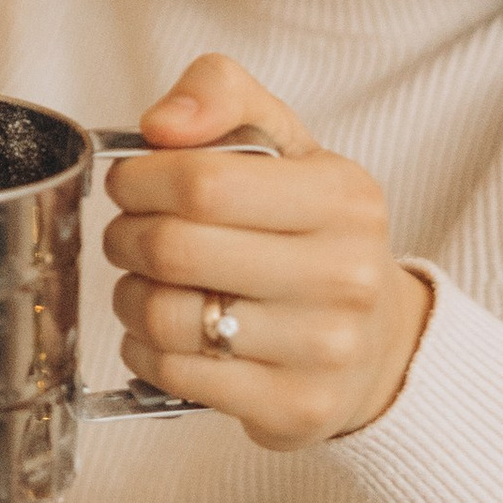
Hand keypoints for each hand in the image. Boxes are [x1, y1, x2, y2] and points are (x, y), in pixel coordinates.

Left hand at [102, 52, 432, 450]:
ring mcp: (324, 348)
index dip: (139, 180)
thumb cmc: (311, 232)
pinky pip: (173, 375)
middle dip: (127, 237)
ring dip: (130, 297)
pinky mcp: (295, 408)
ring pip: (166, 318)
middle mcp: (345, 275)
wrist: (375, 342)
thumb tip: (160, 123)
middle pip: (175, 250)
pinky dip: (144, 351)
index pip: (201, 181)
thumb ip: (221, 94)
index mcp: (344, 198)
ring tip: (147, 285)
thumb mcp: (283, 143)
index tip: (130, 183)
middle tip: (130, 235)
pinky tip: (163, 335)